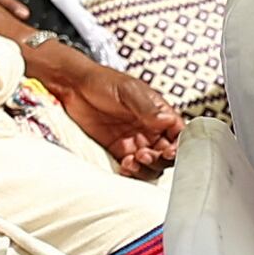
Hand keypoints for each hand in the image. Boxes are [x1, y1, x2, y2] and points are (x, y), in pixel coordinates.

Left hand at [27, 41, 181, 174]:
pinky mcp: (119, 151)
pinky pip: (132, 168)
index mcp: (160, 114)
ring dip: (146, 168)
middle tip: (144, 155)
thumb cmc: (103, 81)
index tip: (170, 152)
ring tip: (131, 161)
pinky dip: (132, 172)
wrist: (73, 87)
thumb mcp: (128, 90)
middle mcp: (151, 130)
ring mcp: (136, 142)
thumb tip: (166, 121)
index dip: (179, 147)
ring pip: (152, 165)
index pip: (180, 135)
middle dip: (160, 160)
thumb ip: (148, 108)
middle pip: (168, 155)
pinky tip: (124, 167)